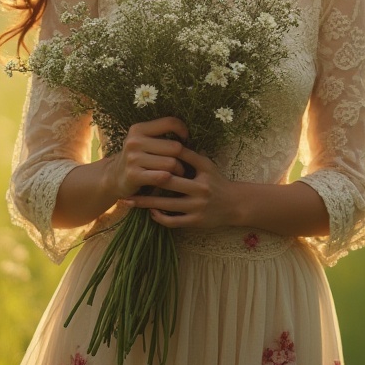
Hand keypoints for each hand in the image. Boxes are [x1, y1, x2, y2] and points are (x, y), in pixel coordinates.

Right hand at [107, 117, 188, 199]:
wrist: (113, 178)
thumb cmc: (137, 158)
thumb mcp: (143, 141)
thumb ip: (161, 135)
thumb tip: (189, 134)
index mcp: (138, 129)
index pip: (169, 122)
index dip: (183, 130)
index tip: (185, 139)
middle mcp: (134, 141)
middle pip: (175, 146)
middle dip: (184, 157)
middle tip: (184, 162)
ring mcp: (133, 159)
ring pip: (171, 163)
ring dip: (179, 170)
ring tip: (178, 173)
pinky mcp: (134, 175)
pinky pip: (162, 176)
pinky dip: (170, 179)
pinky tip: (170, 180)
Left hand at [122, 146, 237, 229]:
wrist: (235, 204)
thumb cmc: (216, 181)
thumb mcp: (206, 165)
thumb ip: (188, 155)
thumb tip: (168, 142)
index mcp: (201, 174)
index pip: (176, 165)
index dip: (157, 162)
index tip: (139, 161)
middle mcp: (200, 191)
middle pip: (168, 185)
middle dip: (147, 183)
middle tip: (129, 181)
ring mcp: (197, 208)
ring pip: (167, 205)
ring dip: (147, 203)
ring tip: (131, 201)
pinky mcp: (195, 222)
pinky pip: (174, 221)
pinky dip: (160, 218)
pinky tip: (150, 213)